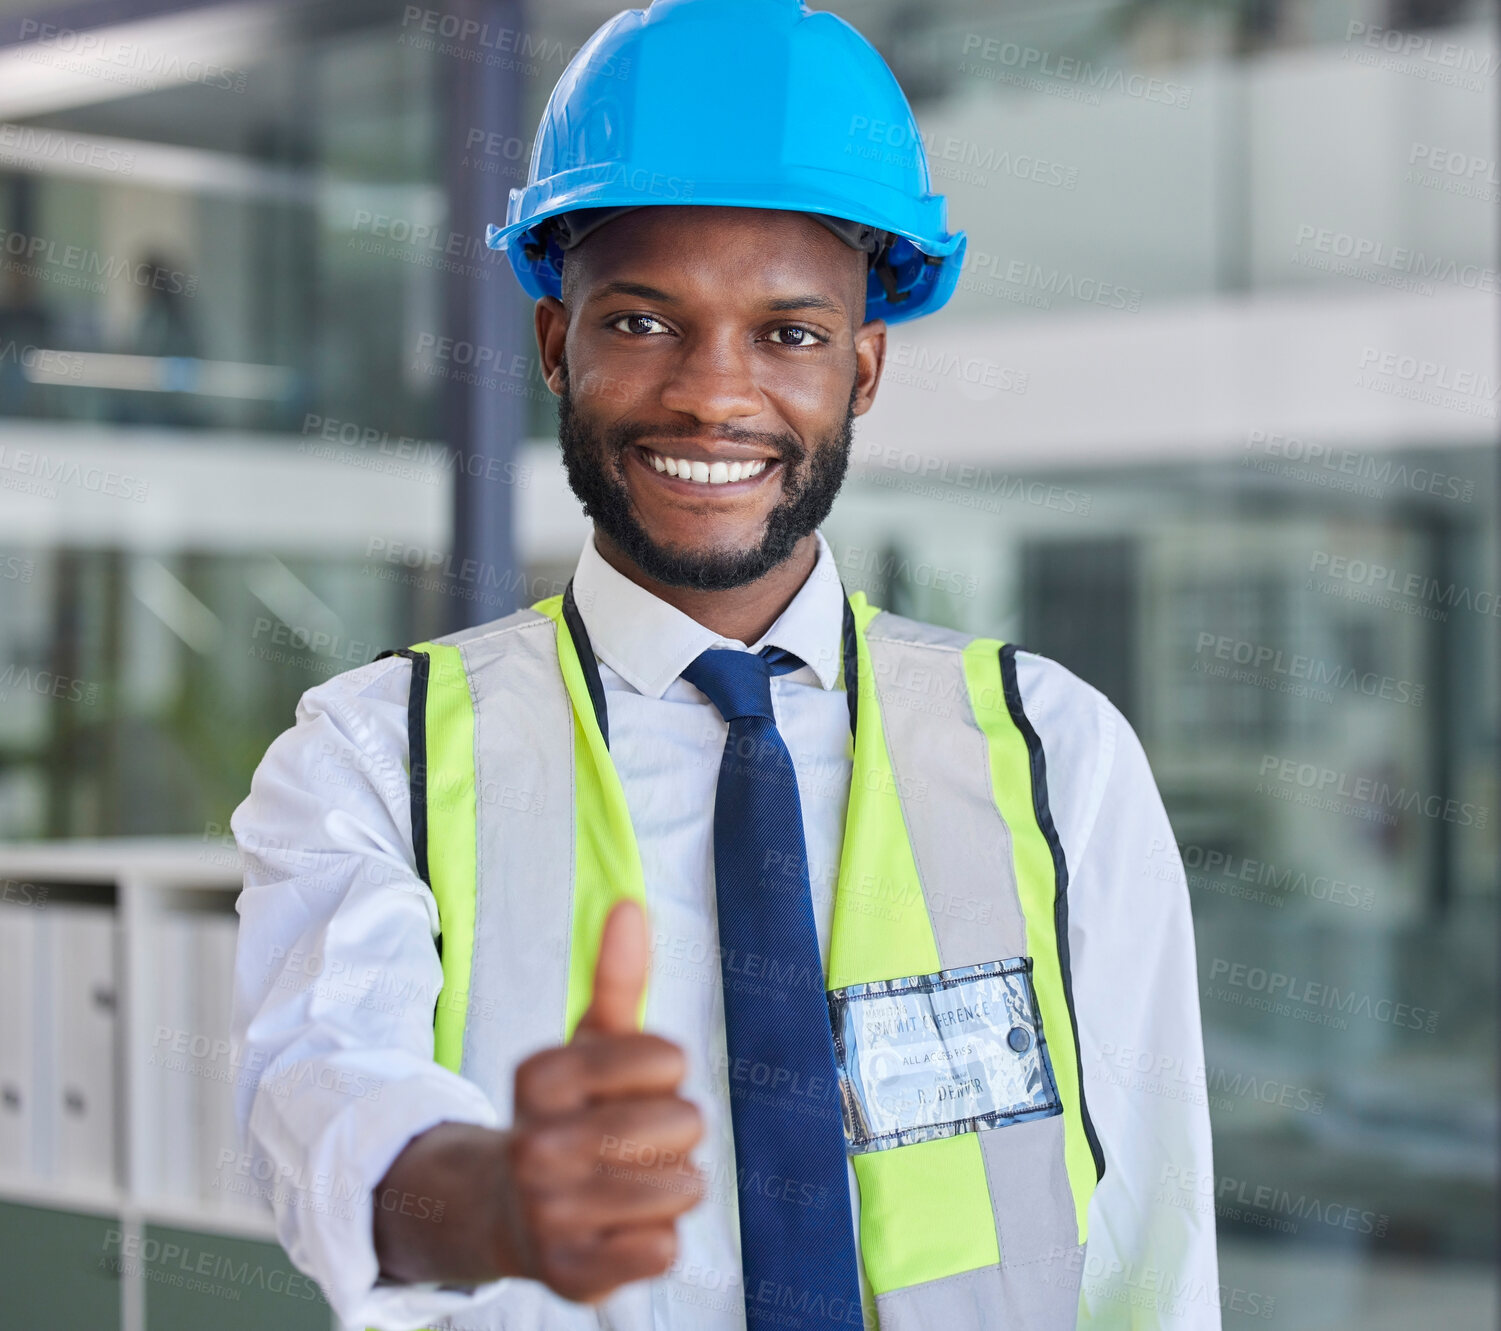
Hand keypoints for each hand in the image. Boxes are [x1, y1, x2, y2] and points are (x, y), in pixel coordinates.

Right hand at [497, 898, 705, 1299]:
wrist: (508, 1211)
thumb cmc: (569, 1114)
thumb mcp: (590, 1043)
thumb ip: (616, 978)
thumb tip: (629, 906)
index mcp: (538, 1076)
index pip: (669, 1058)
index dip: (666, 1071)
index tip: (632, 1082)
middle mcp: (534, 1145)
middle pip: (685, 1123)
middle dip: (677, 1130)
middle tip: (634, 1140)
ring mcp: (549, 1213)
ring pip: (685, 1187)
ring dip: (674, 1185)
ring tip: (630, 1181)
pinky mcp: (571, 1275)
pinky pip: (666, 1249)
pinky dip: (658, 1239)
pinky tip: (620, 1228)